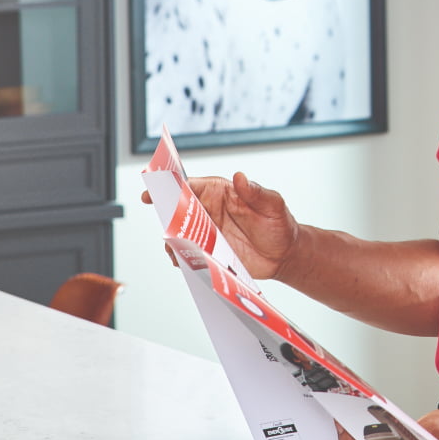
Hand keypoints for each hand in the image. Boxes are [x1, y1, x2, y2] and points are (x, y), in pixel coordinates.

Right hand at [141, 172, 298, 280]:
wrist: (285, 254)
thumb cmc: (280, 224)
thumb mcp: (273, 205)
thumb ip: (256, 192)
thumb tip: (240, 177)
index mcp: (221, 192)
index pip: (191, 186)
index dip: (171, 187)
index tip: (153, 192)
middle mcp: (210, 211)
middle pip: (179, 211)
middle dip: (167, 218)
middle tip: (166, 228)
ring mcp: (208, 233)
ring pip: (180, 234)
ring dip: (173, 241)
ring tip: (176, 250)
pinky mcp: (210, 253)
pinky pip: (189, 254)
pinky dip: (184, 258)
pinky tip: (186, 262)